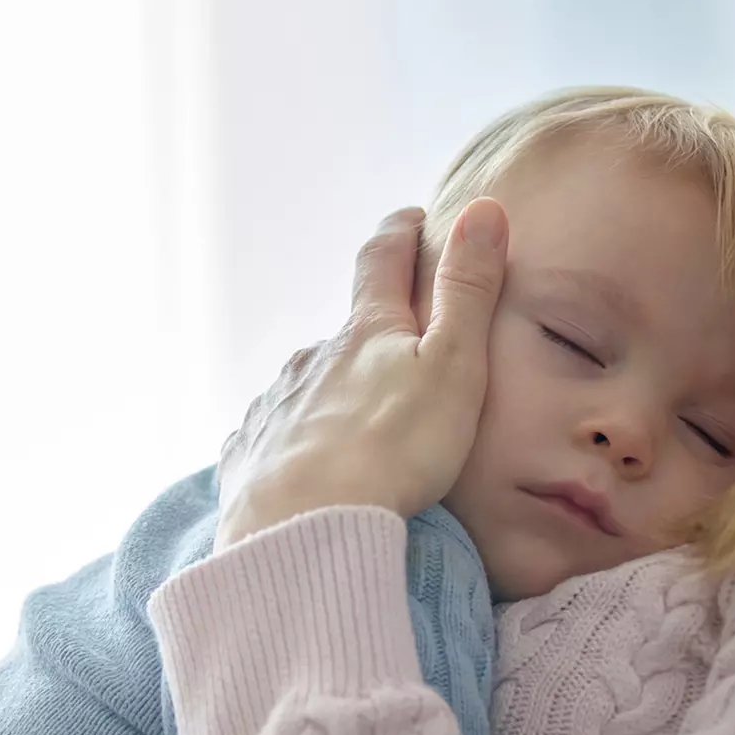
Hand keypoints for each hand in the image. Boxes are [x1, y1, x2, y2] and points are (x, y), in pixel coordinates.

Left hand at [216, 199, 508, 549]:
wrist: (303, 527)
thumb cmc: (393, 450)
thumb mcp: (452, 366)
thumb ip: (467, 292)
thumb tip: (484, 208)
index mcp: (366, 334)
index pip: (383, 261)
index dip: (400, 233)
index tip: (411, 218)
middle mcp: (312, 358)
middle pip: (343, 332)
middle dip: (367, 332)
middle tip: (394, 344)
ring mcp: (275, 405)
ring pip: (306, 385)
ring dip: (330, 391)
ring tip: (354, 420)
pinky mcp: (251, 455)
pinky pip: (274, 437)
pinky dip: (294, 441)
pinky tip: (302, 464)